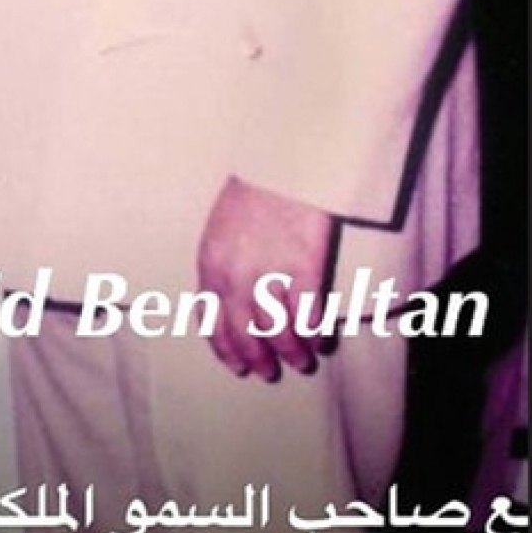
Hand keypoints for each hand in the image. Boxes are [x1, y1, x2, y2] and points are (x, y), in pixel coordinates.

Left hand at [196, 175, 336, 380]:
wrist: (282, 160)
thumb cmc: (253, 193)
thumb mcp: (220, 230)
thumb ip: (223, 268)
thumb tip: (233, 309)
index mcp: (210, 264)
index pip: (212, 322)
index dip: (227, 350)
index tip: (238, 367)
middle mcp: (236, 275)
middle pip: (246, 335)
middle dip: (259, 360)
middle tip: (271, 372)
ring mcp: (271, 273)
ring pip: (280, 333)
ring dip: (292, 353)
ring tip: (301, 362)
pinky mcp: (305, 269)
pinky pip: (310, 317)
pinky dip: (315, 335)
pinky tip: (321, 341)